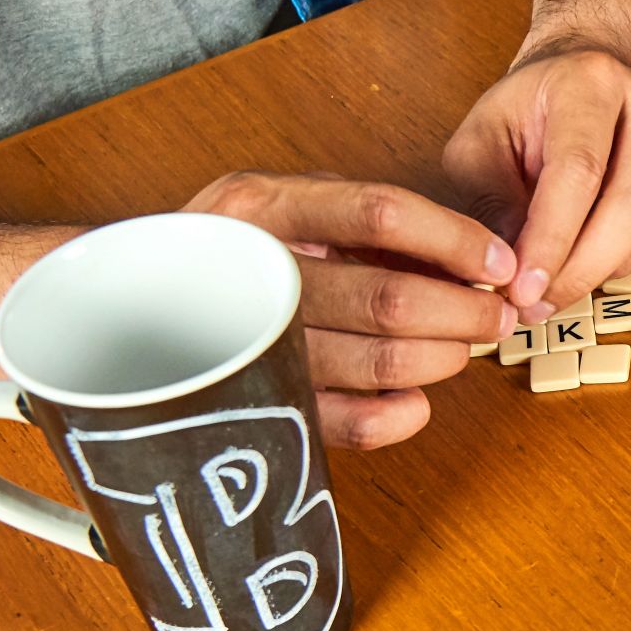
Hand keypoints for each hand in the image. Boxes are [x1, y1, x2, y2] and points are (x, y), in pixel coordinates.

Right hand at [185, 171, 517, 448]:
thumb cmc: (240, 251)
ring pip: (379, 361)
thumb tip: (476, 259)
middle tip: (497, 315)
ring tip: (462, 348)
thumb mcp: (294, 206)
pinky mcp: (263, 407)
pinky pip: (348, 423)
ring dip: (443, 358)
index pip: (380, 215)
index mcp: (262, 206)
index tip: (500, 262)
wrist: (129, 301)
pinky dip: (400, 415)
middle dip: (466, 312)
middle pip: (390, 298)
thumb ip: (372, 224)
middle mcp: (253, 272)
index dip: (455, 241)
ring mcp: (255, 344)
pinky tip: (415, 399)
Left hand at [442, 48, 630, 322]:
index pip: (579, 169)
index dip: (552, 237)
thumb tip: (507, 269)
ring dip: (593, 273)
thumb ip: (487, 198)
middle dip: (579, 270)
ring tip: (548, 286)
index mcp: (592, 81)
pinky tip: (584, 257)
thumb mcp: (481, 140)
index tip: (520, 288)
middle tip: (534, 306)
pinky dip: (616, 266)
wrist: (585, 83)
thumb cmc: (529, 114)